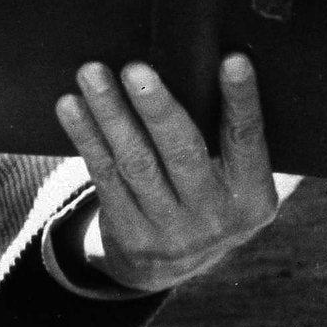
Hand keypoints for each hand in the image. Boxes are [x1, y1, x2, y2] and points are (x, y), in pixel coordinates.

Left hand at [55, 54, 278, 292]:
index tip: (232, 60)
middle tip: (136, 69)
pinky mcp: (131, 237)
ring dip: (111, 114)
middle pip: (183, 154)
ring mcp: (171, 234)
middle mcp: (216, 219)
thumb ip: (227, 137)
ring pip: (136, 163)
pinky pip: (105, 178)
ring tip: (92, 74)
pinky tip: (71, 106)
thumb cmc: (210, 192)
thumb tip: (200, 60)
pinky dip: (86, 138)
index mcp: (254, 198)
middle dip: (157, 108)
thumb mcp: (236, 180)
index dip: (241, 100)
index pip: (247, 140)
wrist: (176, 266)